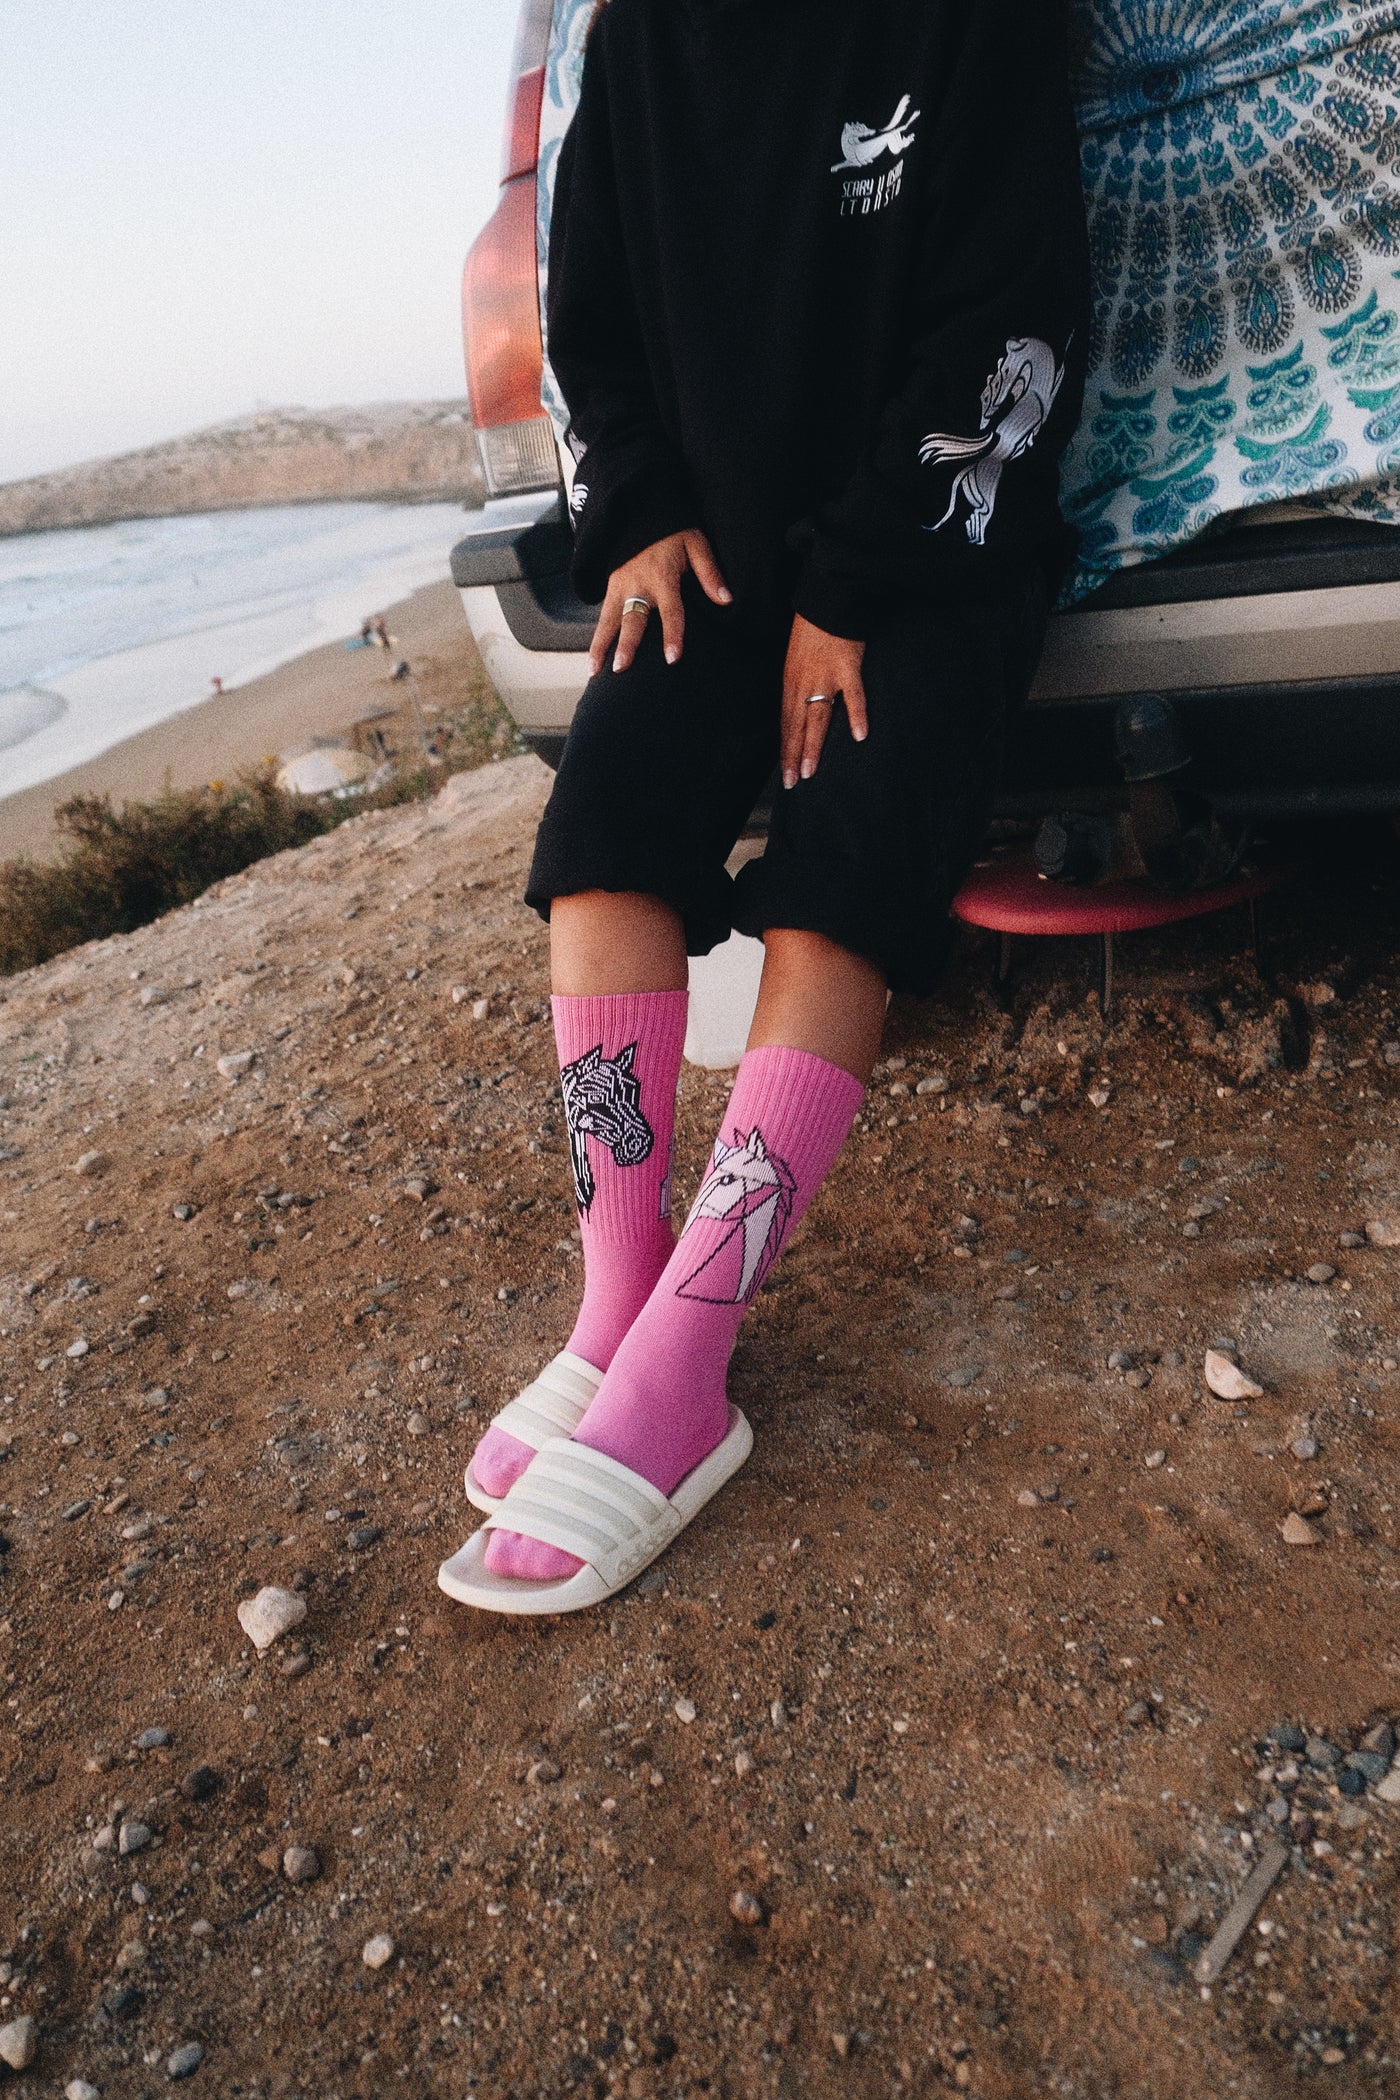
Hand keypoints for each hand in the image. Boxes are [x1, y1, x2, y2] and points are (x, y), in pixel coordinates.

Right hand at [590, 530, 731, 675]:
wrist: (639, 513)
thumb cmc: (672, 533)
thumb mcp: (695, 543)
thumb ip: (709, 572)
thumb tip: (726, 599)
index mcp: (663, 576)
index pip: (670, 610)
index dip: (672, 634)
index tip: (672, 658)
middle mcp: (638, 585)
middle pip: (632, 619)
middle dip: (626, 644)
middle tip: (621, 668)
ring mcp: (620, 587)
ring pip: (608, 621)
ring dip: (600, 647)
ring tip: (594, 672)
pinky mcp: (609, 588)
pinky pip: (602, 618)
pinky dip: (596, 640)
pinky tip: (593, 663)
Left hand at [781, 614, 867, 788]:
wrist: (827, 597)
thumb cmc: (812, 628)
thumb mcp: (797, 658)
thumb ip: (800, 684)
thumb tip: (802, 708)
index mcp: (791, 680)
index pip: (786, 722)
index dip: (786, 748)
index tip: (785, 772)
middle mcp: (804, 682)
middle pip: (796, 725)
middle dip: (793, 755)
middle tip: (792, 782)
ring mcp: (825, 676)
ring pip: (817, 717)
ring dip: (813, 745)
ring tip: (811, 771)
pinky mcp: (848, 666)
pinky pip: (854, 695)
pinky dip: (856, 715)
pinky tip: (859, 736)